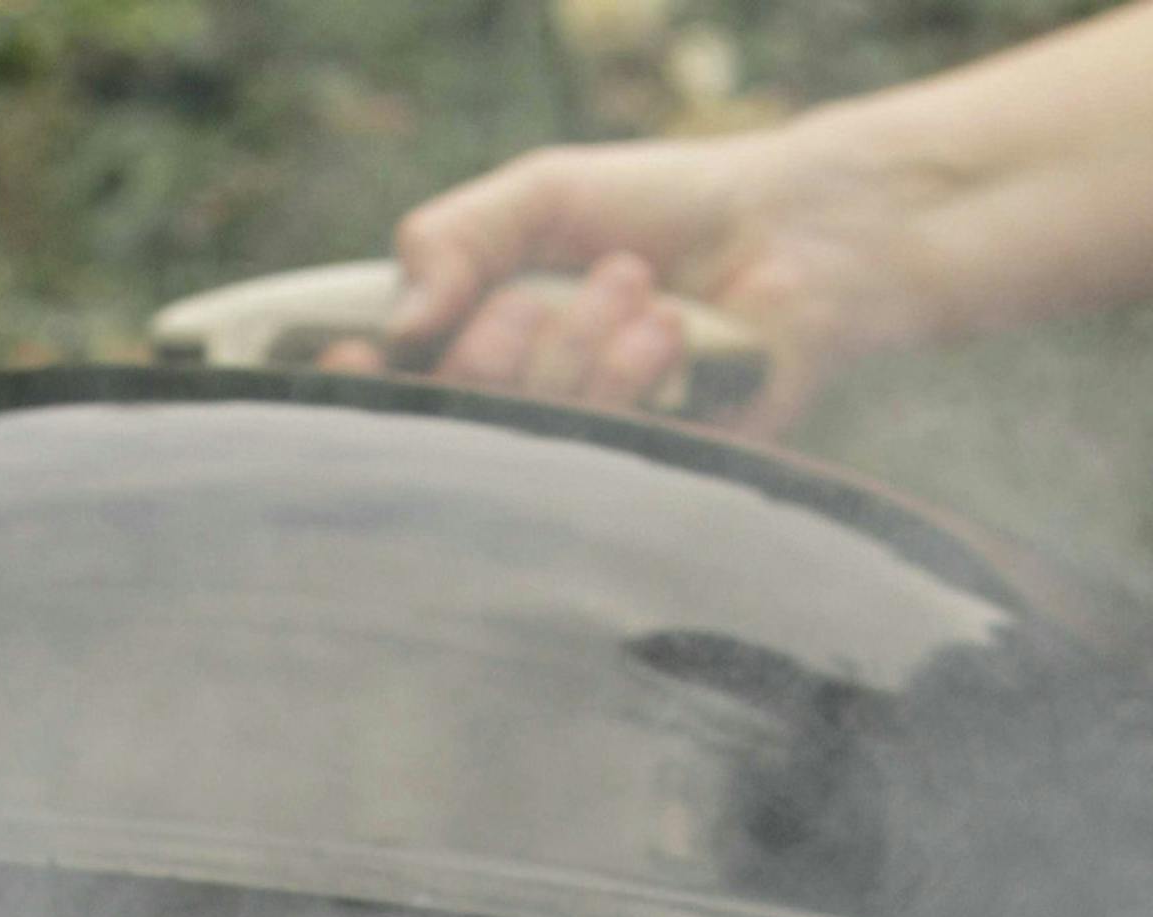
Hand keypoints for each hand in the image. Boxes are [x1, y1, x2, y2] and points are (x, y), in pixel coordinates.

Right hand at [322, 120, 963, 437]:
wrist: (794, 235)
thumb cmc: (663, 211)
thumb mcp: (541, 196)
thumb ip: (454, 239)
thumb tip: (398, 323)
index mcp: (470, 354)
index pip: (384, 404)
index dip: (359, 395)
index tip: (360, 364)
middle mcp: (514, 419)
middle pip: (455, 420)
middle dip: (500, 346)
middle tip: (559, 290)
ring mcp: (577, 460)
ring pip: (531, 436)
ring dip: (579, 349)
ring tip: (639, 292)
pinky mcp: (645, 485)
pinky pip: (603, 458)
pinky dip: (635, 379)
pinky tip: (669, 335)